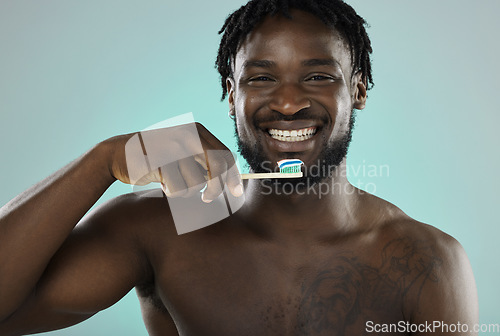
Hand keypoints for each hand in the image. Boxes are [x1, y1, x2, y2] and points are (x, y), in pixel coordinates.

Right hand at [106, 122, 242, 201]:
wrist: (119, 154)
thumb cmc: (157, 157)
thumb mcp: (183, 150)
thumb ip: (204, 160)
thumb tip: (231, 179)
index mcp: (198, 131)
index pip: (226, 155)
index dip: (234, 176)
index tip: (237, 192)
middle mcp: (189, 135)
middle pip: (218, 167)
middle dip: (216, 188)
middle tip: (208, 198)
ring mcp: (175, 147)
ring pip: (197, 182)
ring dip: (186, 190)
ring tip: (172, 182)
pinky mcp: (161, 161)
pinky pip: (178, 189)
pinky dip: (172, 192)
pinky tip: (161, 182)